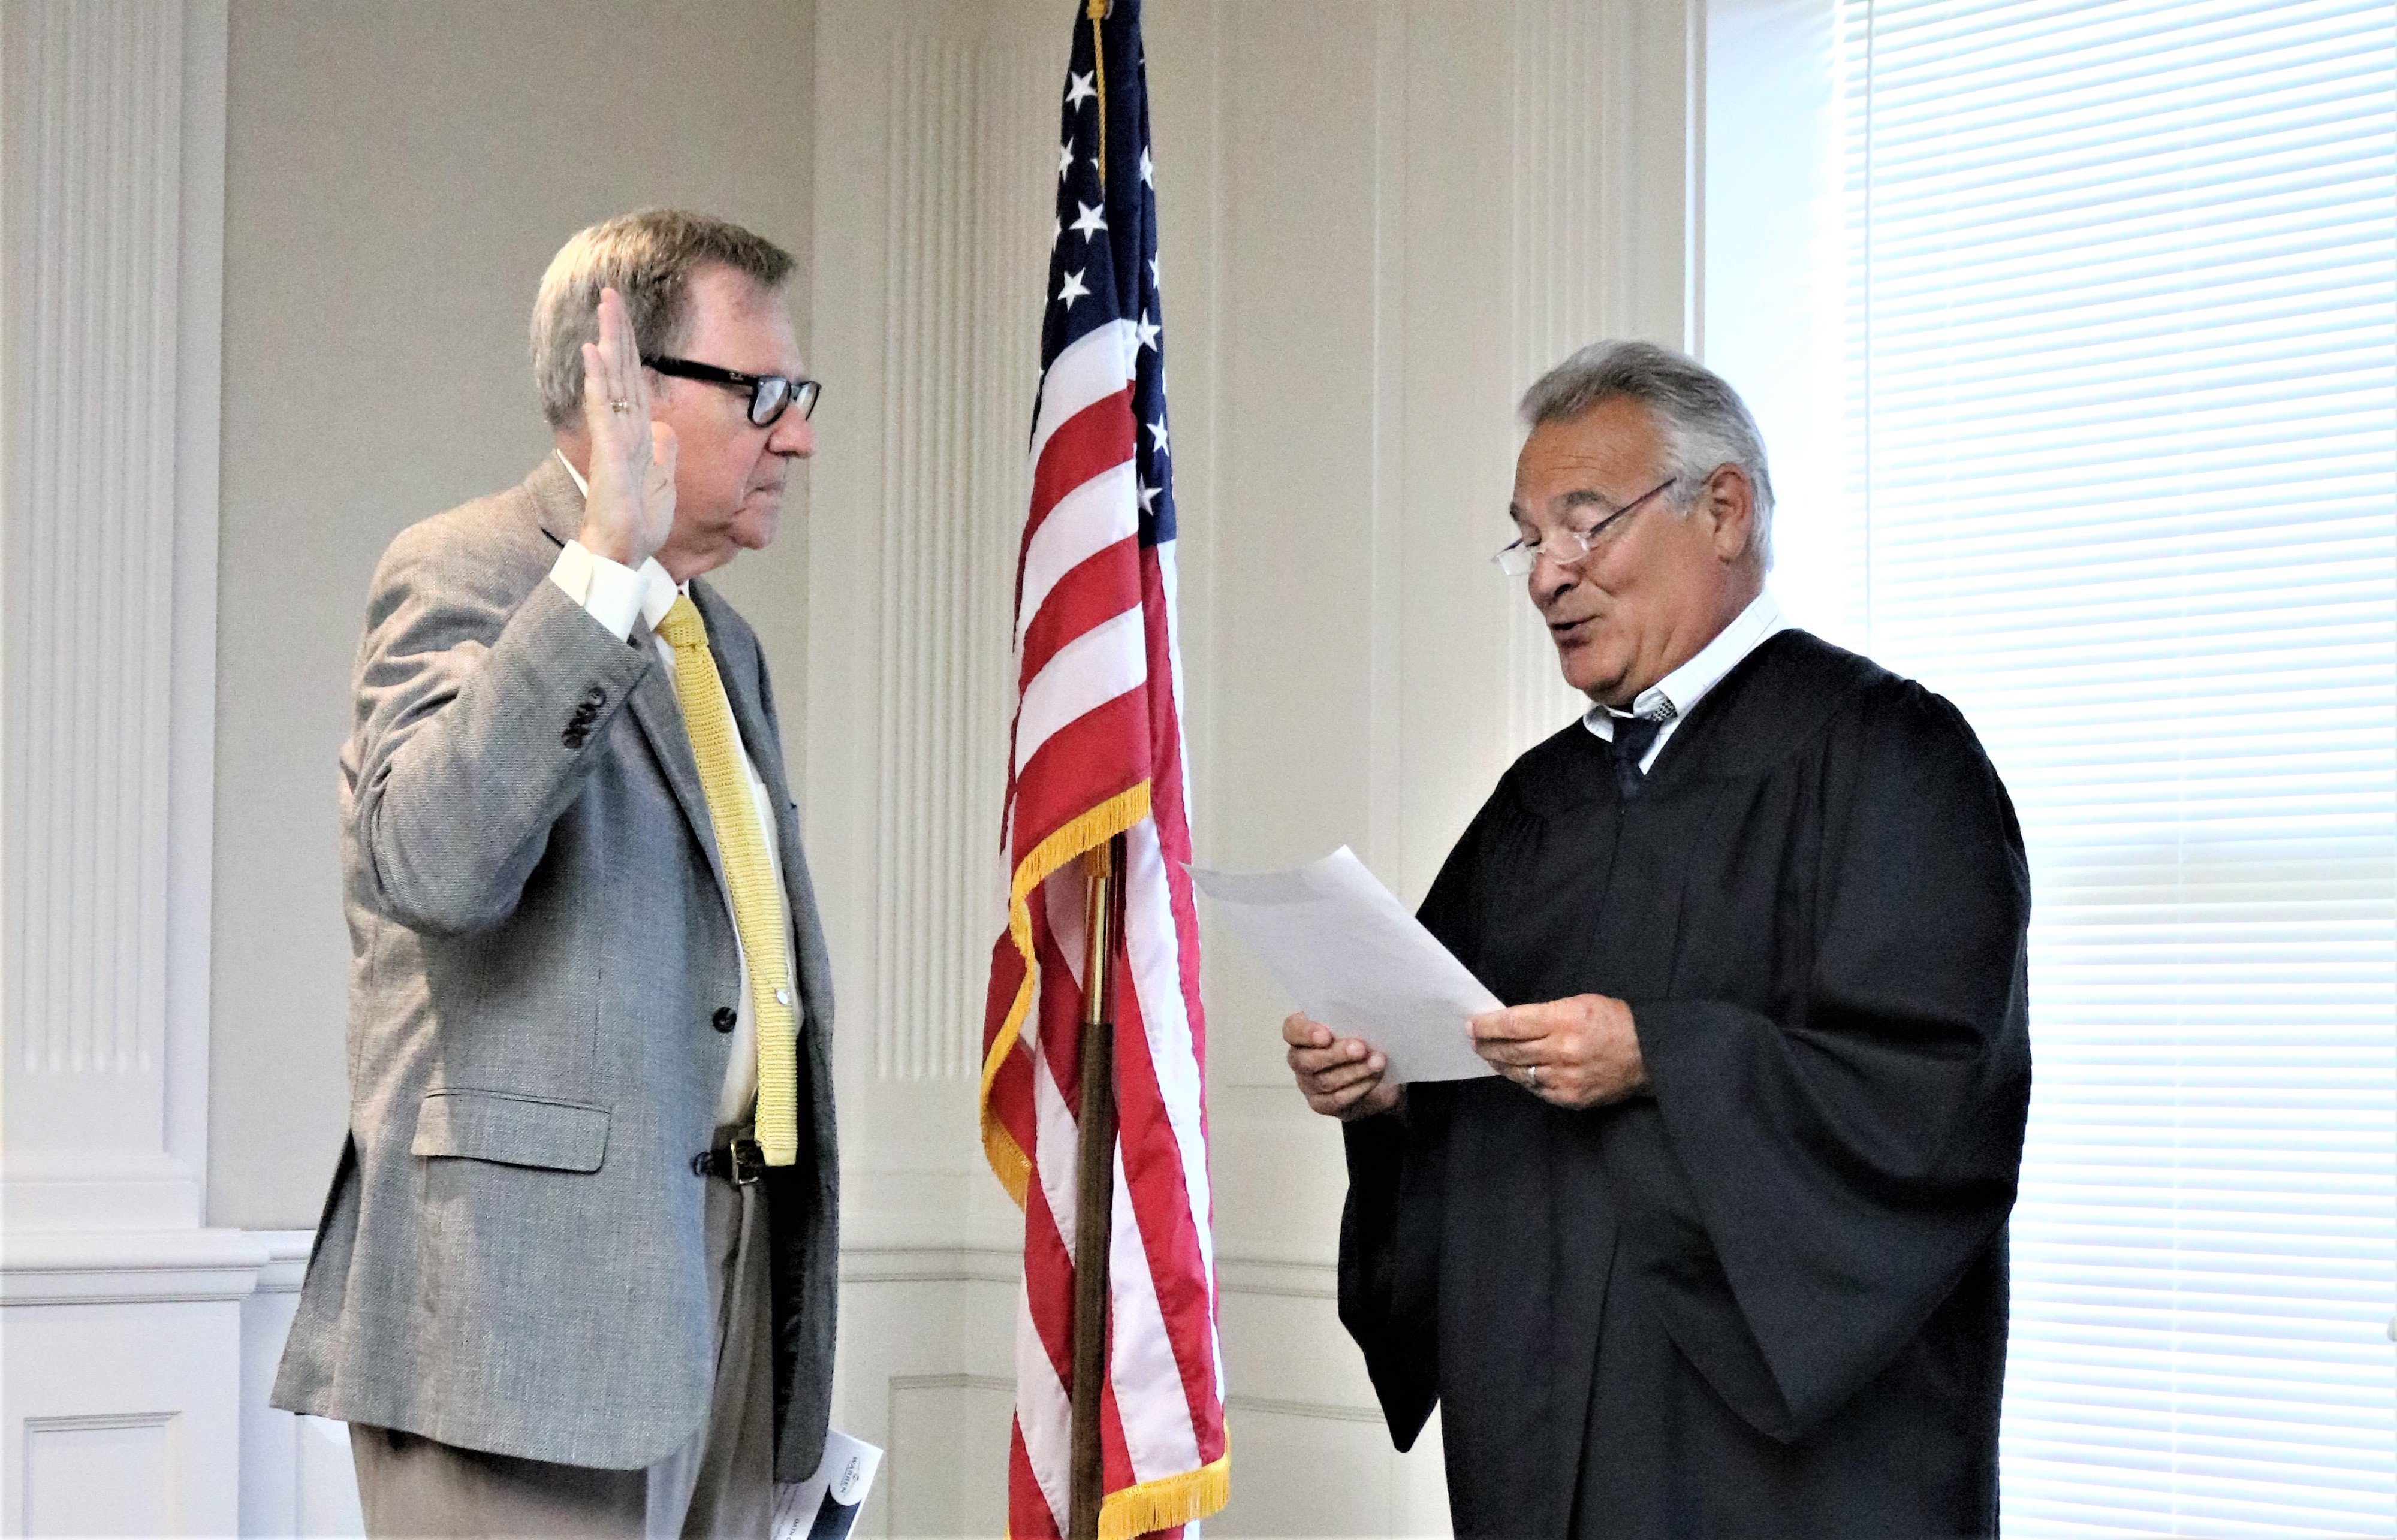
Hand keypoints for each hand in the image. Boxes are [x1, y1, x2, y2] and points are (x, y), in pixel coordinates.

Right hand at [576, 286, 676, 569]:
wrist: (624, 554)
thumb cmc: (639, 525)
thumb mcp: (664, 484)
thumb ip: (664, 454)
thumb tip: (666, 430)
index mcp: (638, 435)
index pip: (635, 382)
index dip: (632, 350)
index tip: (626, 319)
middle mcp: (623, 428)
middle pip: (621, 370)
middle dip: (618, 331)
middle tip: (611, 292)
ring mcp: (613, 437)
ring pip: (610, 379)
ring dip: (608, 340)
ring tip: (604, 305)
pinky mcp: (609, 451)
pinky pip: (604, 408)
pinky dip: (599, 378)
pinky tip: (594, 351)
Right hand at [1284, 1013, 1404, 1121]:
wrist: (1376, 1078)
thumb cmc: (1361, 1043)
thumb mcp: (1357, 1026)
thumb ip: (1352, 1020)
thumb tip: (1364, 1017)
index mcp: (1302, 1033)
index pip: (1292, 1030)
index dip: (1306, 1033)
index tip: (1327, 1035)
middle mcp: (1299, 1059)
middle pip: (1307, 1060)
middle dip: (1336, 1054)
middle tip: (1361, 1048)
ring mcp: (1308, 1084)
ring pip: (1324, 1081)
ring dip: (1355, 1071)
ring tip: (1378, 1062)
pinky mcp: (1321, 1104)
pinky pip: (1336, 1099)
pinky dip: (1358, 1088)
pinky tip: (1374, 1078)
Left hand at [1469, 993, 1645, 1109]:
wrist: (1649, 1054)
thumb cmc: (1614, 1022)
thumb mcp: (1579, 1003)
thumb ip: (1545, 1014)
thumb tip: (1511, 1023)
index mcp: (1563, 1020)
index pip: (1512, 1024)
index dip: (1487, 1026)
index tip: (1471, 1025)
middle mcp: (1561, 1050)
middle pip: (1510, 1051)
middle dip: (1487, 1046)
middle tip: (1473, 1042)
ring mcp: (1565, 1078)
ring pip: (1520, 1073)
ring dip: (1500, 1064)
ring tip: (1489, 1056)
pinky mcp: (1571, 1098)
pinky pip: (1537, 1089)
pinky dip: (1524, 1079)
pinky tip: (1516, 1072)